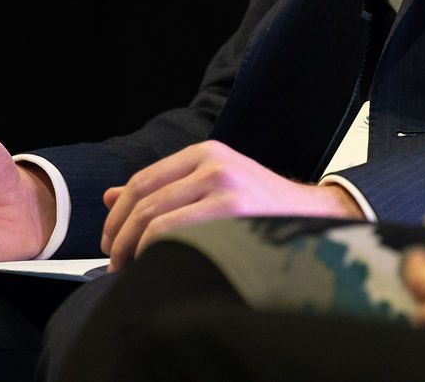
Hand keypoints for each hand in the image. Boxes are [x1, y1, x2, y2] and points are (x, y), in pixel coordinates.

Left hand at [99, 141, 359, 270]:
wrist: (315, 218)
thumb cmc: (261, 208)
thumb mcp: (213, 184)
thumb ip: (165, 188)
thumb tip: (109, 197)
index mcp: (206, 153)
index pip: (142, 181)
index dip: (117, 216)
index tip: (109, 242)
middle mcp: (213, 164)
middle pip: (144, 202)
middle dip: (119, 237)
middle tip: (114, 264)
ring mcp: (223, 187)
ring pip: (154, 220)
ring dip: (131, 250)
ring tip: (129, 271)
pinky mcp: (232, 213)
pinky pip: (174, 234)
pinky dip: (154, 253)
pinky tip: (154, 267)